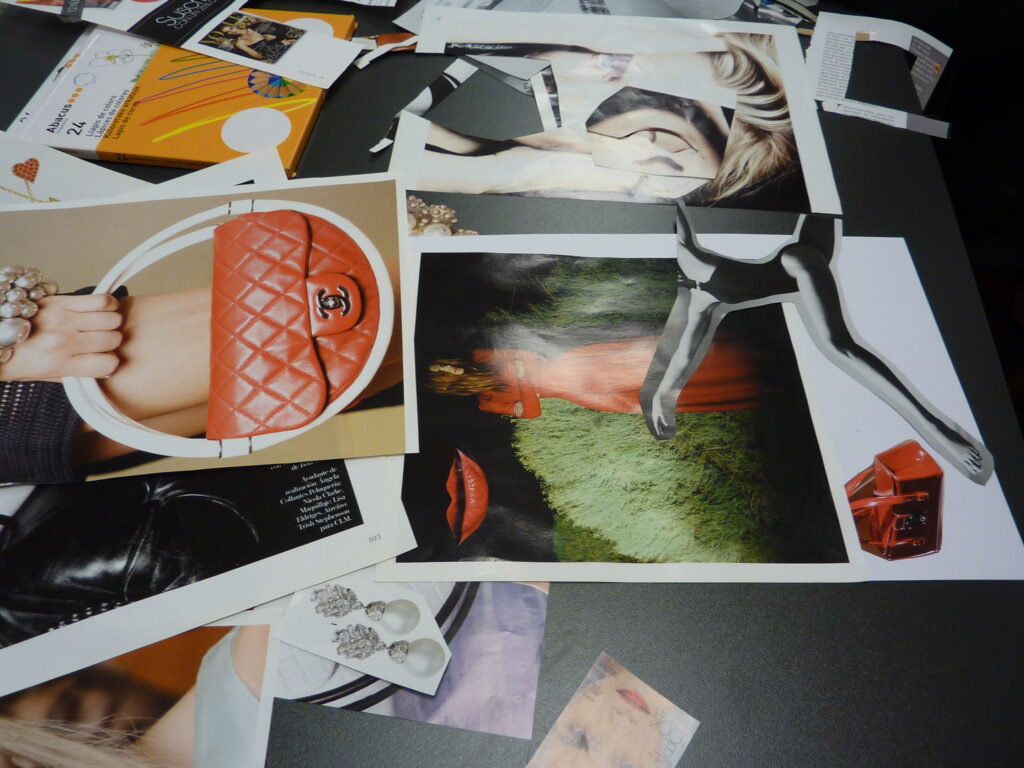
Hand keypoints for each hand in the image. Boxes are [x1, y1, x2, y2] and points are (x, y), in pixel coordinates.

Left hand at [0, 294, 122, 381]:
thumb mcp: (43, 377)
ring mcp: (61, 318)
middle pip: (113, 339)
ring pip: (111, 319)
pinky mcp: (57, 300)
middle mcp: (63, 341)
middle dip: (111, 342)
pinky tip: (100, 309)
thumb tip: (101, 369)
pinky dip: (107, 304)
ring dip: (110, 323)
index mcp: (59, 364)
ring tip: (100, 325)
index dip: (109, 363)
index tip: (104, 361)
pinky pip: (100, 300)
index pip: (109, 364)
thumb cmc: (13, 359)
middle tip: (100, 342)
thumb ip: (73, 374)